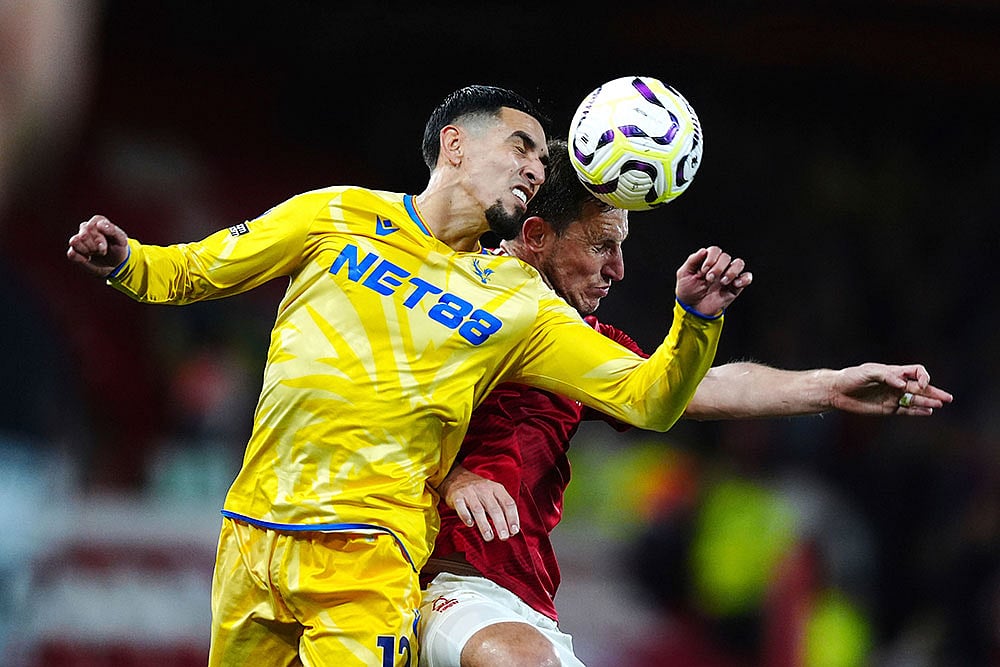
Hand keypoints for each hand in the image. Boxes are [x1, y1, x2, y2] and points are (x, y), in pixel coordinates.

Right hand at [67, 215, 129, 277]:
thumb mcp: (121, 240)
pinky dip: (81, 259)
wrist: (115, 264)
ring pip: (74, 241)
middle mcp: (86, 228)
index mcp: (98, 221)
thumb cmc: (118, 249)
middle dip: (96, 246)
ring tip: (95, 253)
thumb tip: (99, 225)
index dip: (100, 238)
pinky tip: (88, 259)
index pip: (91, 226)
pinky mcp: (73, 251)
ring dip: (88, 251)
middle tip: (103, 250)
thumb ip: (113, 230)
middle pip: (83, 235)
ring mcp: (78, 239)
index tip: (108, 244)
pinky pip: (71, 254)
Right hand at [436, 464, 518, 541]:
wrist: (457, 478)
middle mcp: (484, 489)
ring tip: (489, 537)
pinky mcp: (457, 496)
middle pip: (494, 508)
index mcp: (496, 488)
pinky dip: (466, 516)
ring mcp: (470, 492)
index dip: (512, 517)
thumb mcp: (493, 494)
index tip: (514, 531)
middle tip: (504, 537)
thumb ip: (502, 508)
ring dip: (484, 525)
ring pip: (478, 510)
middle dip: (500, 524)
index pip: (508, 503)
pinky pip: (461, 507)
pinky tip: (470, 524)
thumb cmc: (479, 491)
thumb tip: (511, 530)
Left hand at [676, 246, 751, 316]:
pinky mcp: (735, 287)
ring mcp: (728, 276)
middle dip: (718, 267)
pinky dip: (744, 279)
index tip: (703, 270)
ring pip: (739, 263)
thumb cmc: (688, 291)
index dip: (711, 258)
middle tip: (709, 279)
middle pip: (726, 257)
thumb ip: (692, 260)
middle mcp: (719, 267)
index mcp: (707, 261)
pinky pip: (747, 277)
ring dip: (731, 271)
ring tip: (722, 282)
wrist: (694, 309)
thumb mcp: (684, 274)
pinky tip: (735, 284)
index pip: (715, 250)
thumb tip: (704, 250)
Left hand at [829, 363, 952, 415]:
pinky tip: (927, 412)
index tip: (920, 383)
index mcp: (893, 372)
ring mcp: (893, 397)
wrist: (837, 392)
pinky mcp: (888, 409)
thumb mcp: (866, 373)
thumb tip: (902, 384)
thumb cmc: (851, 377)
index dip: (922, 376)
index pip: (916, 371)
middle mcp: (896, 385)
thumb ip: (885, 376)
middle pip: (920, 388)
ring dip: (928, 402)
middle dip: (934, 392)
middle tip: (948, 398)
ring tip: (939, 405)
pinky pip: (906, 410)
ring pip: (915, 400)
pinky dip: (917, 411)